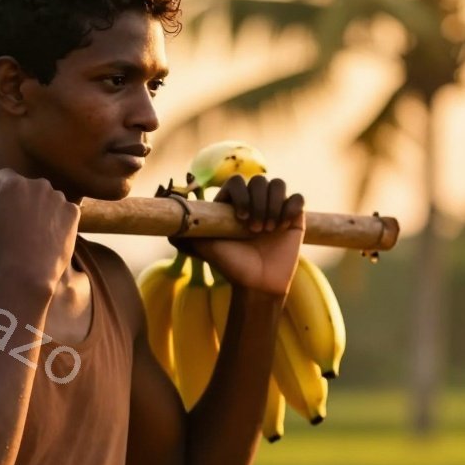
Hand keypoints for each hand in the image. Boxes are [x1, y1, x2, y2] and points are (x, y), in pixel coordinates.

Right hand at [0, 169, 79, 289]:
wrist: (30, 273)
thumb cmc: (0, 249)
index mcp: (14, 184)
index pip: (3, 176)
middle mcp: (38, 185)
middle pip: (26, 186)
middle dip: (21, 199)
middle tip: (16, 226)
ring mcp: (58, 198)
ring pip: (46, 198)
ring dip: (40, 208)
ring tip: (33, 234)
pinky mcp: (73, 213)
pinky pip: (63, 210)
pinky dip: (57, 219)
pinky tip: (48, 236)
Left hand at [178, 175, 304, 295]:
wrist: (257, 284)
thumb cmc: (231, 266)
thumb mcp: (205, 247)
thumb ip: (187, 233)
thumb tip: (166, 224)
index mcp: (233, 205)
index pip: (236, 181)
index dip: (239, 194)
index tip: (239, 218)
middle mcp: (255, 202)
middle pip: (259, 180)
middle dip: (257, 203)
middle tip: (254, 230)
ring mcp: (275, 208)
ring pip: (278, 184)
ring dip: (273, 205)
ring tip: (268, 229)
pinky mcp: (294, 217)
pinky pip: (298, 198)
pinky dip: (291, 208)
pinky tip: (284, 226)